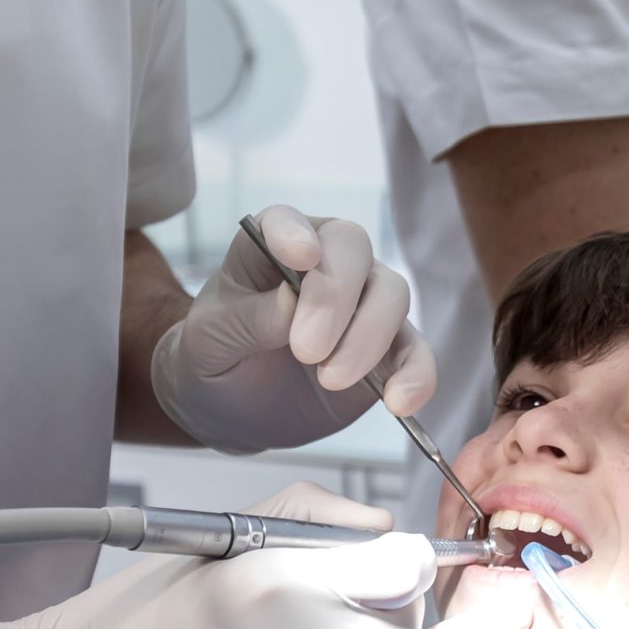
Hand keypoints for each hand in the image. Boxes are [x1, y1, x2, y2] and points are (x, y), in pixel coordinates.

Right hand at [0, 484, 528, 628]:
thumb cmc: (151, 609)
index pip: (402, 566)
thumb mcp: (232, 530)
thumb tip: (390, 533)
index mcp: (281, 586)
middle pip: (420, 621)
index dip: (418, 555)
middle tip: (469, 581)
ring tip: (517, 618)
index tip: (415, 551)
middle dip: (445, 599)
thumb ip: (324, 518)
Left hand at [150, 207, 435, 450]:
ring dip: (369, 337)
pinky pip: (416, 351)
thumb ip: (248, 318)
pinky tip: (399, 403)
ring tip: (333, 380)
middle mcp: (327, 261)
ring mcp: (363, 302)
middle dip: (336, 298)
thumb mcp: (211, 339)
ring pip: (393, 294)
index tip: (301, 256)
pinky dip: (416, 374)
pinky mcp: (388, 348)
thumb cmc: (217, 354)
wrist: (234, 406)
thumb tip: (290, 303)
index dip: (295, 233)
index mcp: (273, 244)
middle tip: (306, 351)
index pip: (288, 221)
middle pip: (354, 251)